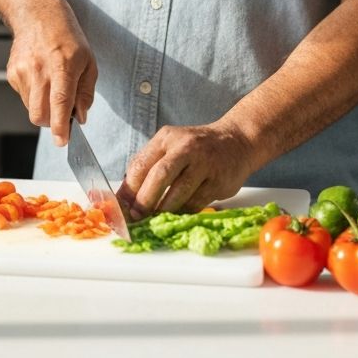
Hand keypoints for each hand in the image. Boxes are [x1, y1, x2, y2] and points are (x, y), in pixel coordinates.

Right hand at [5, 5, 96, 147]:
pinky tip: (40, 76)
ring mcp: (22, 71)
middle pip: (39, 113)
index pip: (60, 101)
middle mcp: (40, 69)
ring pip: (31, 108)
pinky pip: (24, 97)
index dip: (60, 125)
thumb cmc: (67, 36)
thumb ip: (86, 92)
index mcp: (62, 64)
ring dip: (43, 107)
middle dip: (51, 122)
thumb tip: (79, 118)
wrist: (37, 14)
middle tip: (62, 114)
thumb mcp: (88, 61)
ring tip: (51, 84)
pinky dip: (34, 96)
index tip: (62, 141)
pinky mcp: (12, 73)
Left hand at [116, 120, 254, 218]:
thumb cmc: (196, 148)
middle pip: (159, 176)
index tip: (121, 208)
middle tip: (137, 218)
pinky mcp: (219, 180)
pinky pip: (196, 202)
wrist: (236, 141)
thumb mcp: (170, 147)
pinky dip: (184, 212)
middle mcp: (185, 147)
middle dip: (144, 201)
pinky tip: (178, 214)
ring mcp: (204, 163)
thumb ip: (149, 168)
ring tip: (155, 219)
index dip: (128, 189)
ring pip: (179, 192)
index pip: (141, 164)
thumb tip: (124, 198)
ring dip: (164, 210)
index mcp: (166, 138)